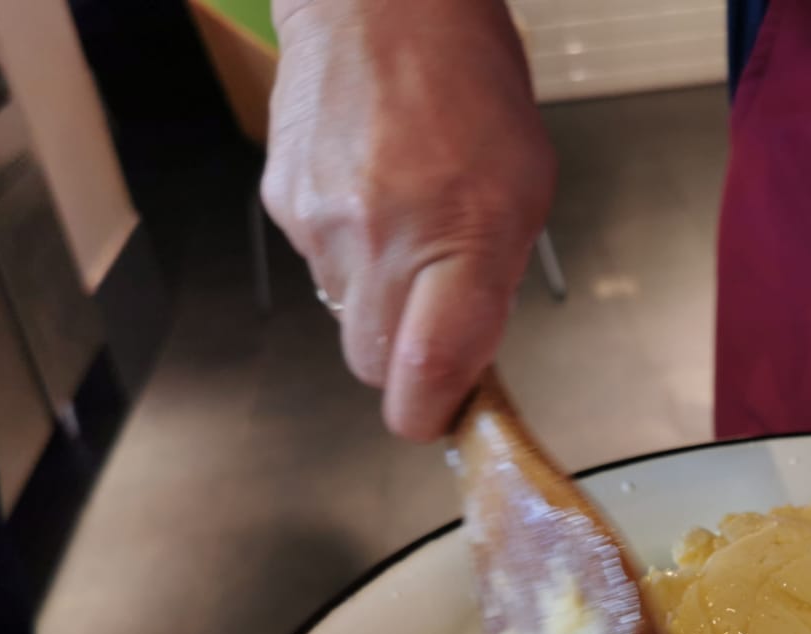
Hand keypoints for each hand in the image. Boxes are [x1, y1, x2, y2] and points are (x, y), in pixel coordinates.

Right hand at [263, 0, 554, 439]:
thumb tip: (464, 353)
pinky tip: (371, 194)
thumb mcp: (525, 189)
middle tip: (434, 317)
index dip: (432, 414)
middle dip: (406, 360)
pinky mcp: (284, 203)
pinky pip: (320, 262)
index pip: (427, 375)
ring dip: (378, 297)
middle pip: (375, 365)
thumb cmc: (469, 83)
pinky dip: (348, 249)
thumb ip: (493, 282)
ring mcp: (322, 222)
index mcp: (459, 238)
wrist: (382, 0)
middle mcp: (382, 238)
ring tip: (407, 225)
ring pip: (347, 315)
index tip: (444, 414)